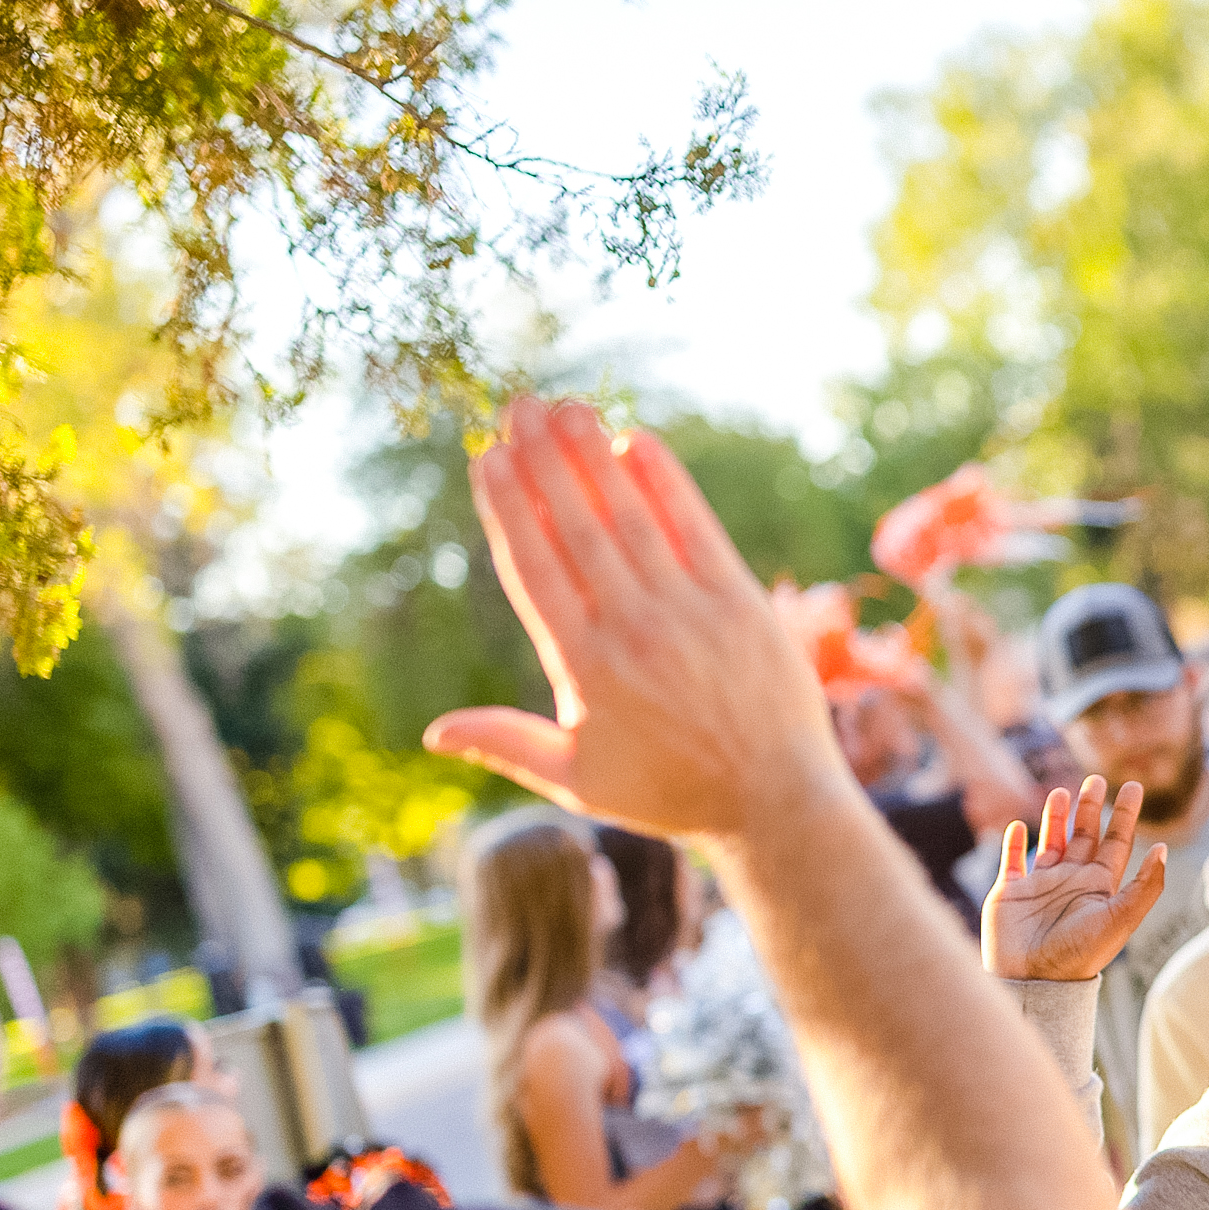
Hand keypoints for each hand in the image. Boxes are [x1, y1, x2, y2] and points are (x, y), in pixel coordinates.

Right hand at [425, 399, 851, 838]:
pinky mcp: (741, 601)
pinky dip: (666, 482)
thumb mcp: (578, 781)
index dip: (509, 508)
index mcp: (584, 669)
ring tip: (565, 405)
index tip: (488, 459)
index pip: (534, 569)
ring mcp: (690, 612)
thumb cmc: (669, 793)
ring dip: (595, 455)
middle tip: (517, 406)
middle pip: (577, 529)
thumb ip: (507, 744)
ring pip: (631, 517)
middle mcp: (634, 631)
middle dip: (544, 461)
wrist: (775, 804)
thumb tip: (434, 733)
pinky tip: (635, 439)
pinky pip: (695, 527)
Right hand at [982, 776, 1169, 981]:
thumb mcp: (1120, 918)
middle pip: (1084, 836)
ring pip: (1050, 841)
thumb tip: (1164, 850)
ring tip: (1061, 791)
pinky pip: (1011, 860)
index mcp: (1099, 887)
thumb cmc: (1079, 953)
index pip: (1116, 843)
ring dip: (1056, 817)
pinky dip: (1013, 842)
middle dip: (1091, 808)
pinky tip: (1019, 826)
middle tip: (1096, 779)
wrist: (1034, 980)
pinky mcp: (1009, 892)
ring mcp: (1040, 885)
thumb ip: (1144, 886)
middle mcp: (1071, 882)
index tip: (1134, 786)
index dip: (1125, 815)